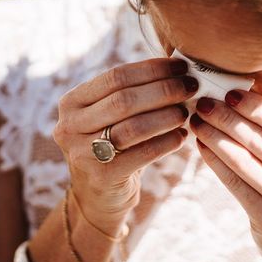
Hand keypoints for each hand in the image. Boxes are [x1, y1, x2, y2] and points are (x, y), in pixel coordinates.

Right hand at [53, 58, 197, 230]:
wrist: (98, 196)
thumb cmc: (113, 145)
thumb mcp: (110, 116)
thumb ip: (132, 91)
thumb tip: (176, 65)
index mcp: (72, 102)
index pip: (116, 76)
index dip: (152, 69)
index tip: (180, 67)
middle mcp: (70, 126)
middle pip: (124, 100)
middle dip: (163, 90)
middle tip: (191, 87)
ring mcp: (83, 153)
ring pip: (134, 127)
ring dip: (166, 116)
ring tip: (186, 112)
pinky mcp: (102, 176)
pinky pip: (143, 153)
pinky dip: (166, 142)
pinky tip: (182, 136)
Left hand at [188, 90, 261, 261]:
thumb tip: (240, 94)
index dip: (255, 107)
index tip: (230, 92)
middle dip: (229, 119)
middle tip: (204, 103)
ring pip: (245, 163)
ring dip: (216, 138)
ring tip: (197, 122)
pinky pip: (235, 183)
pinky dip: (215, 161)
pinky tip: (202, 146)